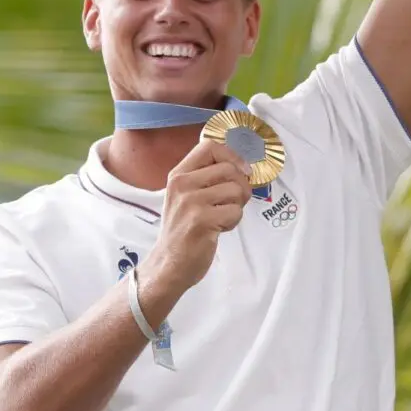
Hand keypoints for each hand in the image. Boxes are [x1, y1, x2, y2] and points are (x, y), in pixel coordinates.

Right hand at [144, 139, 250, 291]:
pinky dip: (234, 221)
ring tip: (222, 216)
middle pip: (229, 169)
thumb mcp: (184, 195)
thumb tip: (241, 165)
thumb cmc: (182, 230)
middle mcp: (182, 184)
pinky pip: (236, 211)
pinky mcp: (202, 221)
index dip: (232, 155)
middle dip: (241, 186)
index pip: (210, 146)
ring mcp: (191, 202)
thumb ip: (205, 177)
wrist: (169, 264)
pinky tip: (219, 228)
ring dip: (237, 205)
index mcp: (178, 175)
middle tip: (233, 202)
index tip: (241, 170)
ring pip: (236, 190)